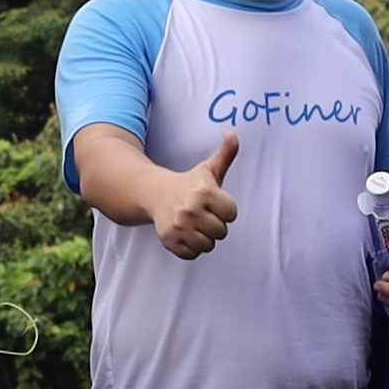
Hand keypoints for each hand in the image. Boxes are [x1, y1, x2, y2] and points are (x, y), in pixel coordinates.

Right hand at [146, 133, 242, 265]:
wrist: (156, 194)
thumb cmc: (189, 184)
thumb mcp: (208, 169)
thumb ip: (226, 154)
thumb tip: (233, 134)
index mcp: (205, 192)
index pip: (232, 214)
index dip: (224, 209)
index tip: (212, 202)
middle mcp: (191, 209)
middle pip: (221, 232)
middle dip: (214, 224)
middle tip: (201, 214)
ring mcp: (179, 226)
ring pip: (208, 245)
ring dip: (203, 237)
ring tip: (193, 224)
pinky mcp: (170, 240)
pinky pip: (192, 254)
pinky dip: (190, 248)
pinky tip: (184, 233)